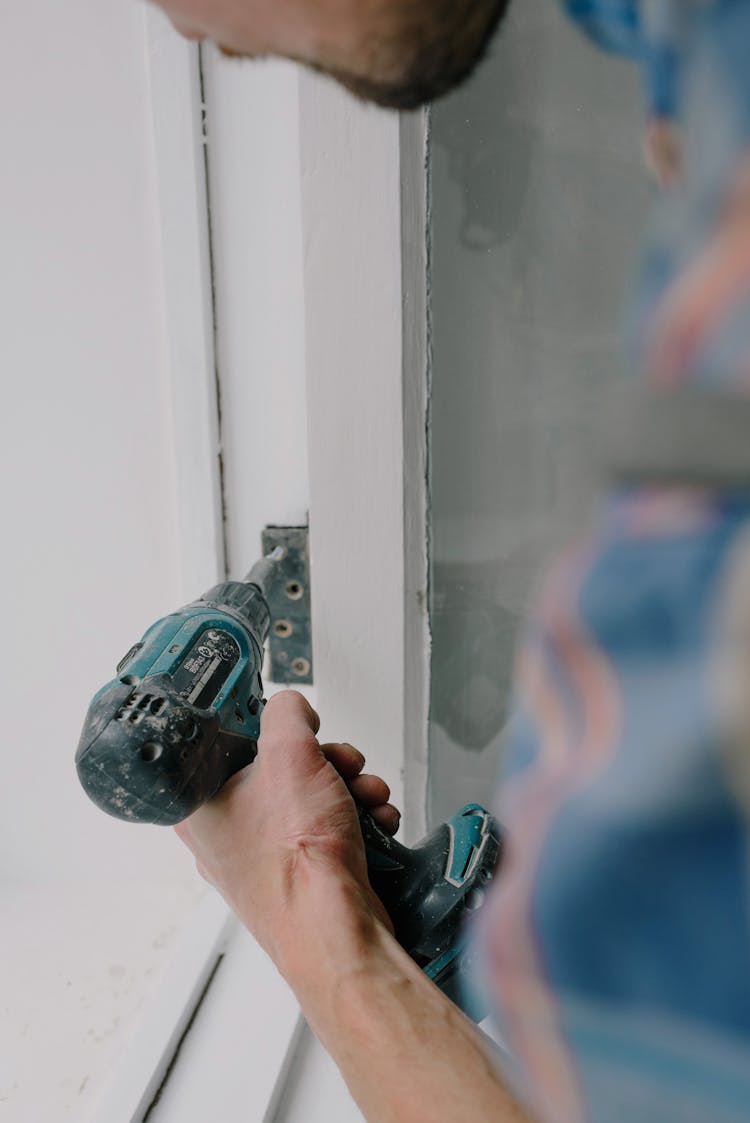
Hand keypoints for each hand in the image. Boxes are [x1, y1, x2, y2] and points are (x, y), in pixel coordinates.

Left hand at [174, 691, 399, 965]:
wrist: (335, 932)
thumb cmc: (296, 866)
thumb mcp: (290, 755)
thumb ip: (287, 714)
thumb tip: (291, 708)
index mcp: (200, 804)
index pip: (229, 741)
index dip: (271, 729)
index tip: (297, 727)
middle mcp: (225, 832)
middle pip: (280, 767)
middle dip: (327, 761)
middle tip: (341, 765)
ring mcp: (263, 856)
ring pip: (310, 795)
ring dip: (349, 787)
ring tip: (367, 796)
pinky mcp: (299, 873)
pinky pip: (326, 826)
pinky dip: (356, 818)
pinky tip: (375, 822)